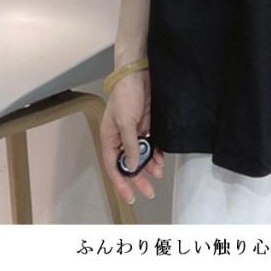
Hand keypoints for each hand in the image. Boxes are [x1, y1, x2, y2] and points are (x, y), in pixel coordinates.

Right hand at [100, 67, 164, 204]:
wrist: (139, 73)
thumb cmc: (126, 95)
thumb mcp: (126, 122)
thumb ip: (129, 145)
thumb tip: (130, 167)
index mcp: (110, 138)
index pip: (113, 166)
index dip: (121, 182)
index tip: (130, 197)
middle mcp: (121, 138)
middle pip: (128, 163)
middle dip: (138, 178)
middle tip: (149, 192)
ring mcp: (134, 132)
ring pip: (140, 155)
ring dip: (149, 165)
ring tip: (158, 174)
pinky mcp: (146, 125)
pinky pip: (151, 144)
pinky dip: (155, 152)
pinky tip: (161, 159)